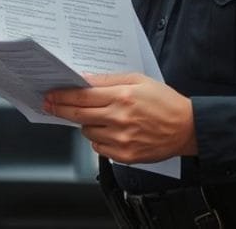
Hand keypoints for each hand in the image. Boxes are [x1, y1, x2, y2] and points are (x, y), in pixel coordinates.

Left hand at [44, 73, 195, 163]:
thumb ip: (109, 80)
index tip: (51, 94)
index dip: (62, 95)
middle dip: (60, 108)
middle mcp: (119, 118)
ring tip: (98, 116)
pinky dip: (98, 138)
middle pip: (78, 114)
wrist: (186, 128)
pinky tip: (109, 130)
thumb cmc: (164, 101)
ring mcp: (121, 139)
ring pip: (87, 131)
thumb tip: (84, 80)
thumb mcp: (138, 80)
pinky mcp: (125, 155)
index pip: (82, 96)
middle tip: (49, 105)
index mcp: (122, 96)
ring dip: (85, 123)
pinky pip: (98, 147)